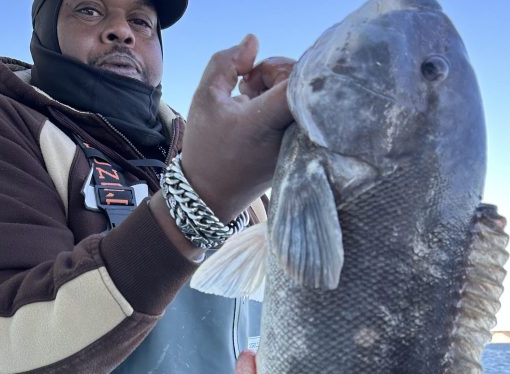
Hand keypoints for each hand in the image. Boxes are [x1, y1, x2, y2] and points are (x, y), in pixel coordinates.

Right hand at [180, 35, 294, 221]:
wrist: (212, 196)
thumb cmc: (207, 147)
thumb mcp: (205, 97)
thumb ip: (226, 61)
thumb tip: (252, 42)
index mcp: (268, 120)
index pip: (297, 77)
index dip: (276, 67)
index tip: (251, 75)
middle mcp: (292, 134)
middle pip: (303, 82)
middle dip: (275, 74)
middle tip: (246, 86)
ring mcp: (301, 144)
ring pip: (304, 97)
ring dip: (278, 89)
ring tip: (250, 102)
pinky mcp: (303, 150)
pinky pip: (303, 114)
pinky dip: (283, 107)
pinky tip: (260, 116)